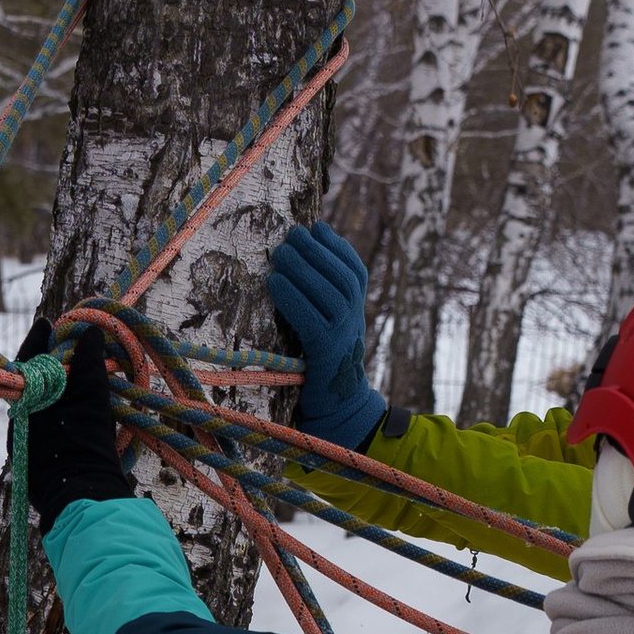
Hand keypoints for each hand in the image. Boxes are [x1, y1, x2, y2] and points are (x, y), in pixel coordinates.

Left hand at [24, 332, 136, 529]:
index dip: (39, 340)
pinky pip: (48, 424)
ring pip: (41, 403)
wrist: (83, 500)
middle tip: (70, 345)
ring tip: (79, 372)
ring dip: (59, 387)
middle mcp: (21, 422)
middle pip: (34, 382)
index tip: (48, 323)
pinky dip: (62, 410)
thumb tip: (90, 332)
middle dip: (52, 363)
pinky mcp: (40, 461)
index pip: (26, 361)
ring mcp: (29, 443)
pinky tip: (79, 407)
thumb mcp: (91, 399)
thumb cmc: (82, 448)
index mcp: (24, 403)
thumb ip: (89, 363)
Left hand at [267, 222, 385, 450]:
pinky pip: (309, 317)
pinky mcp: (326, 352)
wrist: (337, 404)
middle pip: (339, 276)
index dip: (337, 246)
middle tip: (291, 236)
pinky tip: (275, 282)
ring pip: (327, 292)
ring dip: (302, 268)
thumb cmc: (322, 360)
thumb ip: (322, 295)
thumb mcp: (329, 323)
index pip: (354, 268)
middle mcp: (355, 318)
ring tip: (281, 253)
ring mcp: (344, 335)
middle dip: (316, 252)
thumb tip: (298, 258)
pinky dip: (292, 296)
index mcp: (359, 308)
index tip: (317, 228)